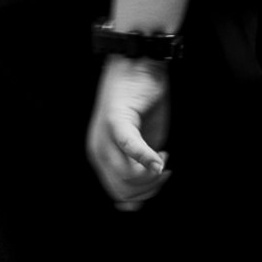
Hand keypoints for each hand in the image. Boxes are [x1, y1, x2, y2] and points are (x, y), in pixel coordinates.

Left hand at [88, 55, 174, 208]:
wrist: (138, 64)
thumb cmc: (142, 102)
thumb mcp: (141, 141)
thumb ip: (140, 166)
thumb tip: (141, 197)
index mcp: (101, 158)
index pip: (118, 194)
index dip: (144, 195)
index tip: (160, 180)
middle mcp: (97, 150)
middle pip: (122, 189)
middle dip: (149, 188)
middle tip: (164, 170)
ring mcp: (104, 136)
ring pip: (126, 175)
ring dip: (151, 174)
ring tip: (163, 157)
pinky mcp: (116, 120)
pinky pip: (129, 147)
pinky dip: (146, 157)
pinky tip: (160, 158)